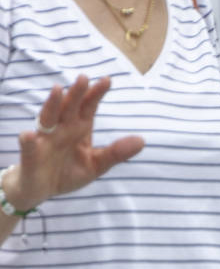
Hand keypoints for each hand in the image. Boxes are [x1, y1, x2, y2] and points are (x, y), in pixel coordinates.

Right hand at [2, 76, 143, 211]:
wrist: (42, 190)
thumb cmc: (69, 172)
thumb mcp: (96, 164)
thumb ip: (116, 153)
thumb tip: (142, 141)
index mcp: (80, 128)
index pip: (89, 107)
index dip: (96, 94)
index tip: (107, 80)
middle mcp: (62, 129)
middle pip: (70, 107)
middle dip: (77, 93)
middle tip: (84, 78)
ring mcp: (45, 140)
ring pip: (48, 118)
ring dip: (52, 104)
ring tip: (58, 90)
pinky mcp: (31, 156)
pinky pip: (29, 148)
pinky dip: (28, 142)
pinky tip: (28, 135)